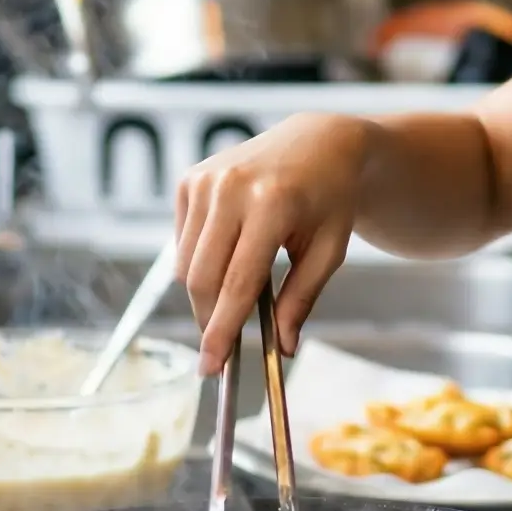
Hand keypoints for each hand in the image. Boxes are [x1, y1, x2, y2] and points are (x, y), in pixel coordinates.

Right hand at [175, 113, 369, 373]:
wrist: (318, 144)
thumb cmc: (329, 201)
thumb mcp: (330, 250)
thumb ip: (302, 299)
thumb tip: (282, 348)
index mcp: (272, 204)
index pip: (238, 282)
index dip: (222, 330)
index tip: (211, 366)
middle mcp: (232, 187)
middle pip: (202, 278)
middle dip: (208, 319)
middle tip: (220, 347)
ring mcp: (206, 180)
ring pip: (186, 265)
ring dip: (205, 292)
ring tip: (238, 289)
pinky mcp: (190, 180)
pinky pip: (181, 242)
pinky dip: (199, 261)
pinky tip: (230, 251)